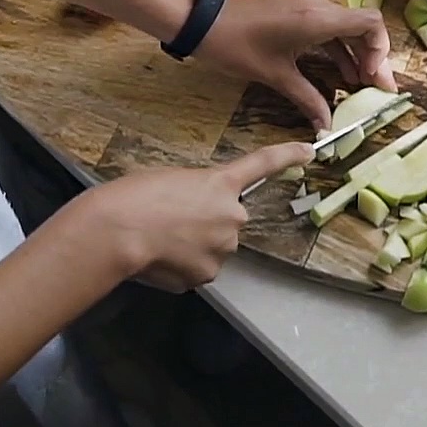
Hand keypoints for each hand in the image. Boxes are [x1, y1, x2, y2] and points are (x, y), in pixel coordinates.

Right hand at [74, 142, 314, 291]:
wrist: (118, 231)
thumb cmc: (134, 197)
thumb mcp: (170, 180)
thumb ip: (194, 195)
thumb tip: (192, 219)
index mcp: (221, 183)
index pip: (263, 164)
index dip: (287, 156)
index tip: (308, 151)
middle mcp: (231, 216)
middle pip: (226, 220)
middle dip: (206, 223)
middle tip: (172, 222)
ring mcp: (222, 248)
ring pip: (212, 248)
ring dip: (193, 246)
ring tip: (160, 240)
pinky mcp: (207, 275)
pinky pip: (197, 270)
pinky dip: (181, 267)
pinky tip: (159, 258)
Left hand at [195, 0, 395, 127]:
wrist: (201, 20)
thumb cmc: (235, 45)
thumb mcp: (275, 76)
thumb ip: (308, 99)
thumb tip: (327, 127)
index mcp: (316, 18)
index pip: (370, 23)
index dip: (380, 50)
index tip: (372, 78)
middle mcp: (317, 4)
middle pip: (362, 27)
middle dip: (373, 58)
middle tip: (378, 89)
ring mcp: (306, 3)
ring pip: (346, 27)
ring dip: (356, 54)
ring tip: (361, 85)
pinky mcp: (296, 7)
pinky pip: (328, 26)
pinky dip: (338, 48)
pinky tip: (341, 73)